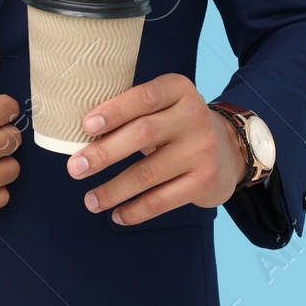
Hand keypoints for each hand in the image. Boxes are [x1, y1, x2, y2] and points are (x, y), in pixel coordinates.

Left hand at [64, 73, 246, 225]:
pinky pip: (162, 200)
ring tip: (90, 201)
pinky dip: (135, 210)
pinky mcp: (204, 181)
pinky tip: (117, 215)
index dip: (114, 111)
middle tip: (75, 169)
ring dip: (113, 190)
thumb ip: (133, 112)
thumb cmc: (178, 125)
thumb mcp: (165, 106)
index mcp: (179, 90)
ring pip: (148, 173)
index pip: (144, 97)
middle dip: (104, 153)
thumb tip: (82, 136)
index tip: (85, 126)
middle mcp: (194, 117)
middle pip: (142, 134)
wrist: (230, 150)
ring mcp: (202, 150)